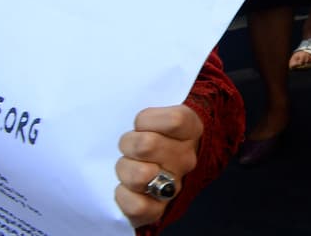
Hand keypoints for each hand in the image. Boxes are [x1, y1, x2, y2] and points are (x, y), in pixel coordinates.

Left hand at [114, 105, 202, 228]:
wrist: (157, 169)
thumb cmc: (152, 134)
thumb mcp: (157, 114)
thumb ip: (146, 109)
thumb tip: (120, 102)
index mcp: (191, 130)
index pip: (175, 120)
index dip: (147, 119)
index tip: (140, 122)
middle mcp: (186, 158)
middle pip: (147, 145)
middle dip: (128, 143)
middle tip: (128, 146)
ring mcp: (173, 184)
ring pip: (140, 175)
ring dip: (124, 169)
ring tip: (126, 166)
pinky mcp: (158, 208)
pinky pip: (138, 205)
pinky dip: (124, 196)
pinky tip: (124, 189)